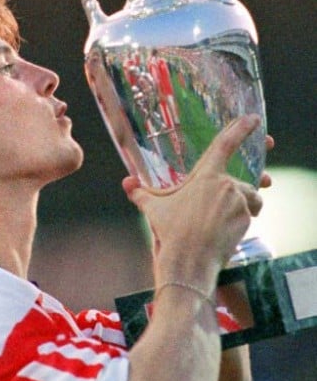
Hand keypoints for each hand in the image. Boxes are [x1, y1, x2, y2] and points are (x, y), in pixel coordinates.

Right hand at [122, 115, 264, 280]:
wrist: (188, 262)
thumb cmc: (170, 233)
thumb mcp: (154, 210)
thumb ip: (141, 193)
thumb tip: (126, 182)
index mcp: (205, 176)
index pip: (225, 144)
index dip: (240, 128)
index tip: (253, 119)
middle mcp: (226, 185)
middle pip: (242, 181)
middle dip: (240, 190)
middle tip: (225, 206)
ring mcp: (238, 202)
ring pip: (250, 199)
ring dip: (243, 206)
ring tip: (222, 222)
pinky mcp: (246, 219)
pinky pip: (250, 215)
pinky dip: (240, 222)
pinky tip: (226, 234)